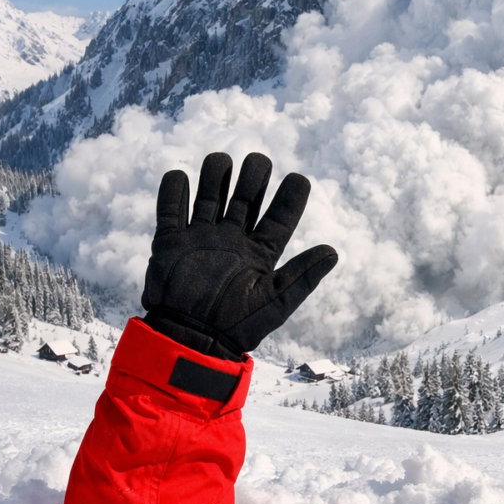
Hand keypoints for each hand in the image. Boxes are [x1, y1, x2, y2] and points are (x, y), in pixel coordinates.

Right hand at [141, 151, 337, 356]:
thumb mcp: (274, 302)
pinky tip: (181, 178)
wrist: (189, 339)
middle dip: (253, 176)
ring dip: (216, 173)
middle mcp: (232, 240)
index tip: (299, 179)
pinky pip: (170, 209)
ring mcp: (201, 237)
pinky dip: (173, 190)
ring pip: (211, 192)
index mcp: (260, 253)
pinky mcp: (170, 242)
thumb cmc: (235, 327)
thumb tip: (334, 252)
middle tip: (257, 165)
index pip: (280, 217)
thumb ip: (301, 277)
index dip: (291, 196)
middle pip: (246, 194)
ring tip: (221, 164)